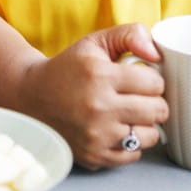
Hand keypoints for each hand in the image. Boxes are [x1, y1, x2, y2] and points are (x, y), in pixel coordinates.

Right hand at [19, 23, 166, 169]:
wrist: (31, 97)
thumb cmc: (69, 68)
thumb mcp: (95, 42)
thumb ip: (130, 35)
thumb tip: (157, 54)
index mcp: (99, 75)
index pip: (155, 83)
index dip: (151, 78)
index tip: (138, 78)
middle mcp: (98, 107)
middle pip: (158, 110)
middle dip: (153, 101)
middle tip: (137, 96)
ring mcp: (96, 135)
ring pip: (151, 135)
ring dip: (144, 124)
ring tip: (127, 113)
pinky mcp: (94, 156)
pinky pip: (135, 155)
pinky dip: (131, 143)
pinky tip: (116, 129)